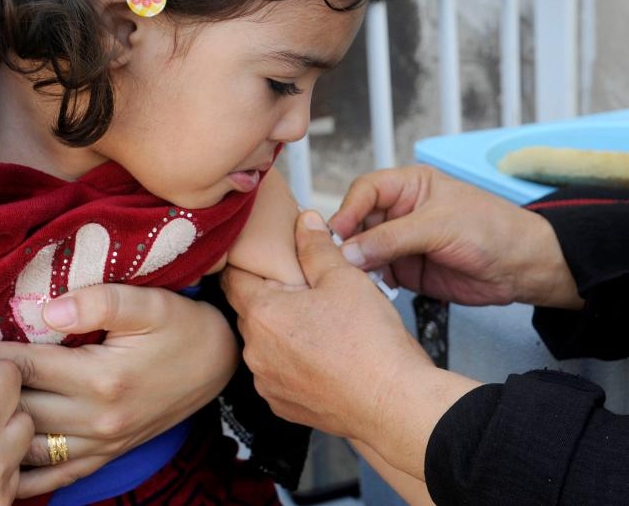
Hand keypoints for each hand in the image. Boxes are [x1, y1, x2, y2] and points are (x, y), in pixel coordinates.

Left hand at [0, 284, 238, 497]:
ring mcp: (101, 443)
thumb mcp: (150, 302)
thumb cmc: (181, 326)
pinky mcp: (107, 455)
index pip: (24, 366)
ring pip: (28, 444)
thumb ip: (100, 300)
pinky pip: (55, 475)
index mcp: (103, 379)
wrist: (219, 363)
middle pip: (18, 408)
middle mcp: (98, 419)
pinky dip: (21, 470)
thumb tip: (46, 309)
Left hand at [222, 210, 478, 479]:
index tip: (266, 256)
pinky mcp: (284, 405)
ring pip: (266, 344)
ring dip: (284, 331)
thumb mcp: (344, 278)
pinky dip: (294, 362)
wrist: (394, 403)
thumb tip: (304, 223)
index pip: (234, 277)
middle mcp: (256, 351)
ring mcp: (268, 382)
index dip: (250, 261)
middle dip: (273, 297)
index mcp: (262, 314)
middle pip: (251, 310)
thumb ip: (317, 246)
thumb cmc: (370, 342)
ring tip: (321, 324)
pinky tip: (324, 354)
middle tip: (306, 287)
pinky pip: (279, 373)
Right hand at [328, 165, 582, 308]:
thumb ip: (392, 238)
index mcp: (409, 187)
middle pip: (359, 223)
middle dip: (347, 241)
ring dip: (356, 265)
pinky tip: (368, 291)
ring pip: (364, 252)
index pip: (365, 191)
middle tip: (337, 261)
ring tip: (350, 279)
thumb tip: (349, 250)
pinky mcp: (407, 272)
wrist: (523, 268)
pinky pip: (378, 276)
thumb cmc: (491, 230)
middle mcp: (400, 213)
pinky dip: (370, 284)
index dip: (349, 210)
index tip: (337, 233)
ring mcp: (402, 244)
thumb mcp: (439, 226)